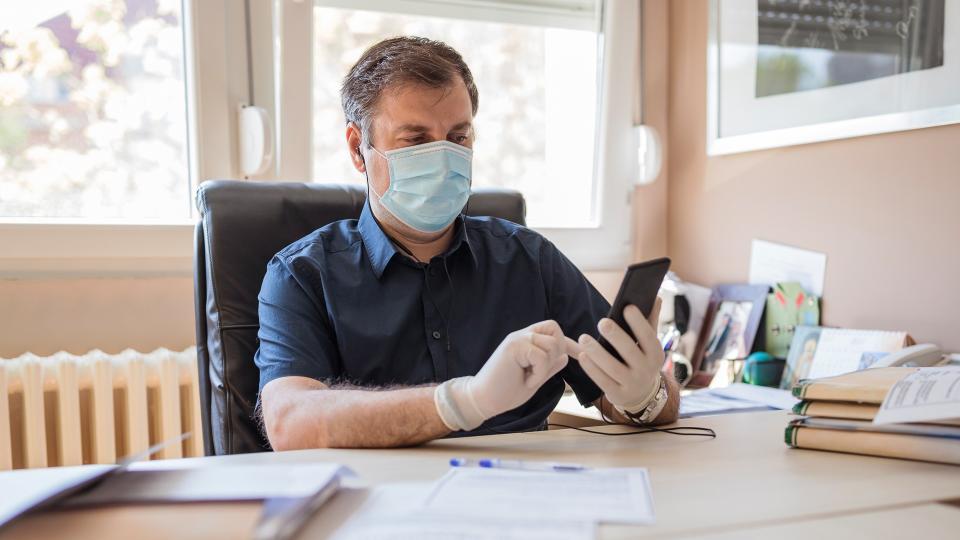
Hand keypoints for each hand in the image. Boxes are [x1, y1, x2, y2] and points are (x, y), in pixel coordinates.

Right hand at [435, 320, 576, 430]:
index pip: (553, 331)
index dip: (570, 343)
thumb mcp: (534, 379)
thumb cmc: (506, 391)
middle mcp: (522, 335)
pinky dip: (538, 373)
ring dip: (546, 366)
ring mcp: (517, 339)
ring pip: (551, 344)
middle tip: (541, 371)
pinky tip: (527, 381)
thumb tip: (565, 357)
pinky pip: (541, 356)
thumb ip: (548, 367)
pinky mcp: (513, 346)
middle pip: (555, 331)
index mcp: (527, 341)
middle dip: (557, 352)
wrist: (484, 400)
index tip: (582, 355)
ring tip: (531, 378)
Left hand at [574, 298, 663, 412]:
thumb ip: (651, 321)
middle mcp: (646, 370)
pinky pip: (602, 381)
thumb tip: (657, 297)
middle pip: (629, 351)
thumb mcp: (650, 344)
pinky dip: (591, 369)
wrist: (642, 395)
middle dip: (616, 336)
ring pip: (612, 367)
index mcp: (655, 353)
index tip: (627, 307)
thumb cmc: (643, 360)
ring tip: (583, 338)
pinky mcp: (618, 394)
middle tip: (602, 322)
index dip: (639, 322)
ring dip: (597, 352)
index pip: (649, 336)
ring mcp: (632, 383)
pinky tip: (582, 356)